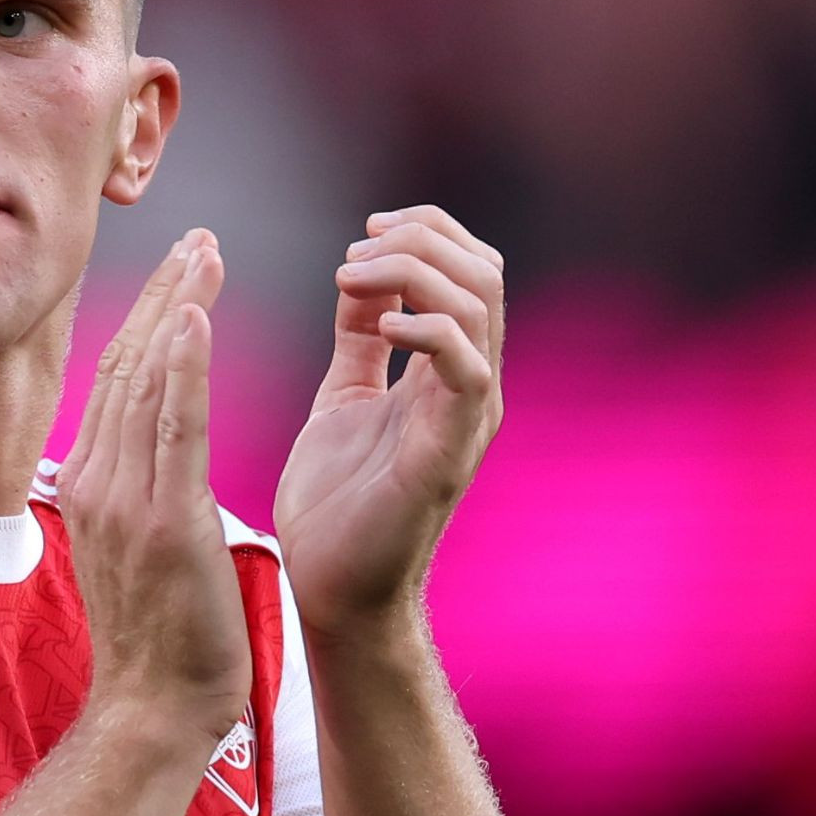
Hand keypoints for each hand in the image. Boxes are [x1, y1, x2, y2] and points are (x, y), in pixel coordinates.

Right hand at [57, 229, 250, 748]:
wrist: (153, 711)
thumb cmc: (160, 637)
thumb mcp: (135, 547)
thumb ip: (135, 490)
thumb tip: (142, 454)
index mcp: (89, 483)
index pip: (118, 379)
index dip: (149, 317)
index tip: (181, 268)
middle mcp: (96, 480)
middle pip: (128, 363)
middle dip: (164, 293)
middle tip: (198, 236)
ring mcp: (124, 500)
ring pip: (148, 380)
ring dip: (178, 308)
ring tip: (207, 253)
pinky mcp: (164, 521)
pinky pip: (173, 429)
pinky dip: (182, 367)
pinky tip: (195, 317)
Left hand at [273, 206, 506, 640]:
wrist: (331, 585)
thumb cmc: (338, 500)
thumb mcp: (345, 395)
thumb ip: (359, 337)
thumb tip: (360, 274)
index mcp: (449, 369)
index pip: (473, 268)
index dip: (427, 231)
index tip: (364, 230)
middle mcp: (470, 386)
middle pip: (484, 272)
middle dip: (421, 237)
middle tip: (357, 248)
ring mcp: (467, 417)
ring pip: (479, 306)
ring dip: (411, 272)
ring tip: (351, 278)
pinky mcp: (449, 450)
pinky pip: (465, 369)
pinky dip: (426, 330)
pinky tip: (378, 327)